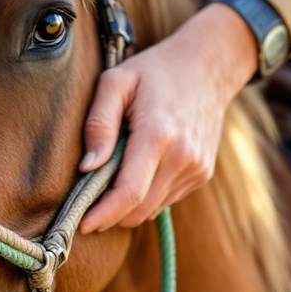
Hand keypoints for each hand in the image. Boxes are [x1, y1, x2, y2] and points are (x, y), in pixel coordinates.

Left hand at [79, 3, 258, 232]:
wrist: (208, 67)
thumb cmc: (154, 71)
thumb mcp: (116, 82)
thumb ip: (99, 123)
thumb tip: (87, 168)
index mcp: (158, 134)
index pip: (129, 192)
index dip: (103, 214)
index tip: (82, 225)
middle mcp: (183, 156)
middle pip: (139, 209)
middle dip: (110, 214)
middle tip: (86, 204)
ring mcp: (196, 168)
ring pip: (151, 208)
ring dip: (128, 204)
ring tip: (113, 177)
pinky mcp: (202, 174)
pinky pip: (165, 199)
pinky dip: (146, 195)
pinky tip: (139, 169)